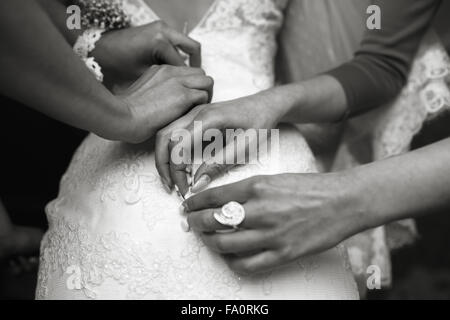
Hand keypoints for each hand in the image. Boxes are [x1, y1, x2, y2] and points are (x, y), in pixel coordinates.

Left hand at [93, 21, 201, 84]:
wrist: (100, 49)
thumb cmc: (117, 66)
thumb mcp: (143, 77)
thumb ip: (164, 81)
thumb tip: (183, 89)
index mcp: (160, 43)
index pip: (184, 66)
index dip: (190, 82)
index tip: (193, 93)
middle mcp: (164, 31)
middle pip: (193, 48)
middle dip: (196, 67)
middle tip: (197, 83)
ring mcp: (161, 27)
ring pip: (185, 44)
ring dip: (187, 60)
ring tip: (186, 78)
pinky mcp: (157, 28)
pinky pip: (176, 42)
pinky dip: (178, 54)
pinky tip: (173, 70)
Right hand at [118, 64, 213, 143]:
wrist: (120, 117)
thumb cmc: (126, 113)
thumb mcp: (142, 94)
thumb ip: (157, 92)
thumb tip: (166, 104)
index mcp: (159, 70)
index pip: (187, 72)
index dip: (192, 86)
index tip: (188, 102)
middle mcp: (170, 72)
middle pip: (201, 73)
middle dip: (203, 89)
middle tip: (197, 106)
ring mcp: (178, 82)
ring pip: (207, 81)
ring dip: (206, 96)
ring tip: (198, 112)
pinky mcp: (183, 95)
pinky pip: (204, 96)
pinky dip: (202, 107)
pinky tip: (193, 118)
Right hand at [155, 91, 289, 193]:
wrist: (266, 105)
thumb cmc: (259, 123)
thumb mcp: (244, 147)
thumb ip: (219, 164)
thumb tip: (196, 185)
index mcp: (208, 118)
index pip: (178, 145)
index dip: (176, 171)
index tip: (185, 190)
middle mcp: (196, 112)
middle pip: (164, 138)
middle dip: (163, 165)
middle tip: (172, 188)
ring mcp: (193, 113)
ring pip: (165, 135)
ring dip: (165, 158)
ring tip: (174, 181)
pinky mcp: (195, 118)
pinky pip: (174, 133)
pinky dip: (172, 152)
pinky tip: (183, 168)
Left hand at [182, 173, 366, 274]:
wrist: (341, 201)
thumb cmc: (308, 187)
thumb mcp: (273, 178)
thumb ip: (247, 190)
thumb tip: (221, 201)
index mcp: (257, 186)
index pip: (213, 196)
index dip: (194, 203)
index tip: (187, 206)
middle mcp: (260, 210)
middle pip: (213, 221)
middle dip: (195, 223)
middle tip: (191, 223)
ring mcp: (271, 234)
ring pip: (225, 244)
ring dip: (210, 242)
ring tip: (207, 239)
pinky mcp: (283, 253)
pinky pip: (247, 265)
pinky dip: (232, 263)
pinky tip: (230, 257)